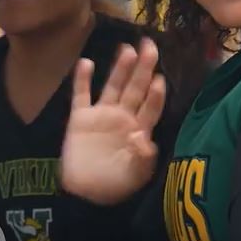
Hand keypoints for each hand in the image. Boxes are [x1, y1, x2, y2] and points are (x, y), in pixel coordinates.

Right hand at [60, 38, 165, 204]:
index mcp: (139, 130)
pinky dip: (83, 80)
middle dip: (144, 69)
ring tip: (127, 50)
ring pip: (113, 87)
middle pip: (136, 89)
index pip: (151, 107)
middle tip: (150, 46)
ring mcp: (101, 116)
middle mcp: (123, 118)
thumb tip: (143, 137)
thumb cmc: (114, 186)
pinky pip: (81, 95)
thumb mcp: (135, 175)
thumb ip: (142, 157)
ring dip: (120, 69)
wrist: (84, 194)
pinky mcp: (80, 118)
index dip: (156, 94)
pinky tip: (86, 63)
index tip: (161, 78)